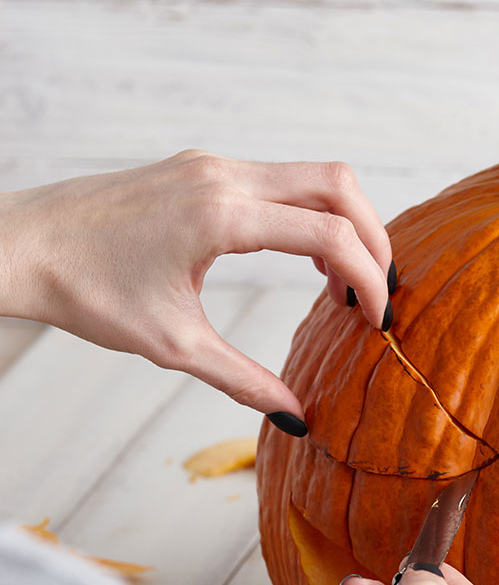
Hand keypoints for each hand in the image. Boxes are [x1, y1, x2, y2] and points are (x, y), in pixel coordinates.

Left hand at [0, 150, 393, 428]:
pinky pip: (280, 179)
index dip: (368, 277)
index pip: (329, 234)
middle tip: (376, 292)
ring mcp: (212, 165)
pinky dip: (309, 215)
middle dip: (373, 237)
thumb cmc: (83, 289)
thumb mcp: (172, 345)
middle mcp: (223, 176)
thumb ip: (244, 381)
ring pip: (313, 175)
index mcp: (220, 215)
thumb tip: (297, 419)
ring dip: (343, 224)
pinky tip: (299, 260)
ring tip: (338, 285)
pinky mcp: (202, 167)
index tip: (377, 318)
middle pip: (338, 184)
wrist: (18, 245)